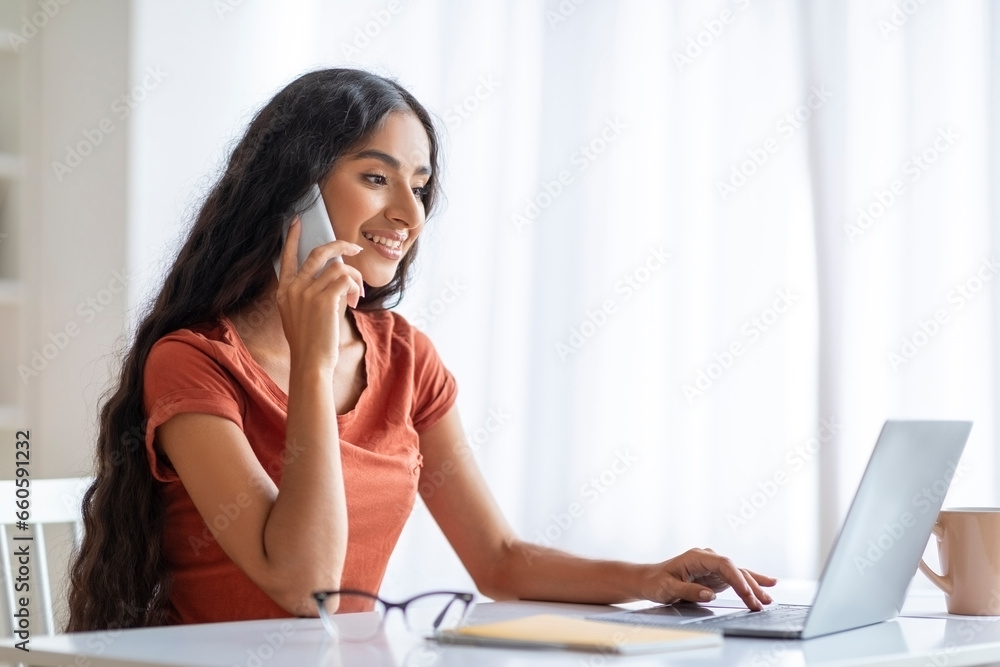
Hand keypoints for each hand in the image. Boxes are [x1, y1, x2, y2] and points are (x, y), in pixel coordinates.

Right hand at [276, 217, 363, 369]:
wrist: (310, 364)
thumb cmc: (310, 344)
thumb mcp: (300, 316)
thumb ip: (311, 294)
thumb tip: (336, 277)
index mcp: (284, 292)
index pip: (286, 257)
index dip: (292, 238)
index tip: (296, 222)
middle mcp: (293, 288)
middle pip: (318, 252)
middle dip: (340, 245)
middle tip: (354, 248)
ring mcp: (307, 292)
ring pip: (339, 268)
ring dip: (355, 278)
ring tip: (358, 294)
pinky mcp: (324, 299)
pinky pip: (347, 279)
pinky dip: (356, 287)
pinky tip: (356, 301)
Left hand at [641, 548, 776, 610]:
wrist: (650, 580)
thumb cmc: (657, 582)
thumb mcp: (669, 588)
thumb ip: (689, 590)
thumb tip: (711, 594)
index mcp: (697, 557)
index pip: (724, 565)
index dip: (737, 579)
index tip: (747, 594)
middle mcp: (708, 558)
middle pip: (735, 569)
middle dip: (750, 586)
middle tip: (761, 603)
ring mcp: (713, 566)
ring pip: (739, 574)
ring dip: (754, 586)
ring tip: (769, 599)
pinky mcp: (715, 576)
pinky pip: (737, 578)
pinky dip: (751, 582)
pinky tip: (767, 584)